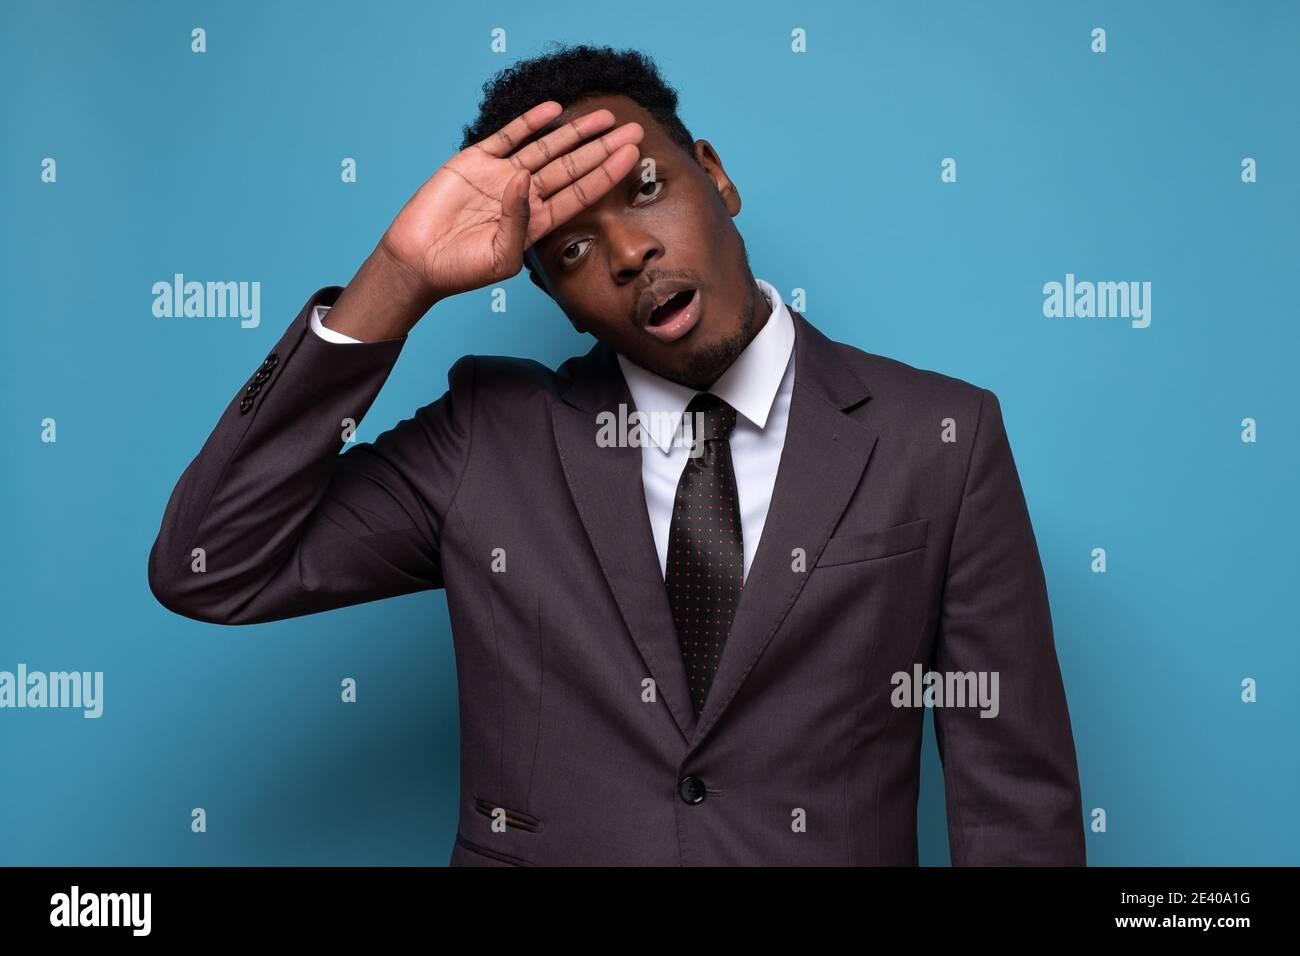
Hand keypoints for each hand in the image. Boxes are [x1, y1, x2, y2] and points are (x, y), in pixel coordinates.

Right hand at [380, 101, 643, 299]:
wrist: (418, 261)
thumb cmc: (462, 270)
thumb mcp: (502, 257)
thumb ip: (519, 222)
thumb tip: (525, 180)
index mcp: (538, 221)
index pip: (581, 192)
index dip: (607, 174)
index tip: (632, 156)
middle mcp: (526, 195)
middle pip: (572, 166)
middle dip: (602, 148)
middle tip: (633, 130)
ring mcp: (502, 175)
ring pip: (547, 147)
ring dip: (575, 131)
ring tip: (604, 117)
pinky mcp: (476, 161)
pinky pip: (508, 136)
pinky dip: (529, 122)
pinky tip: (553, 109)